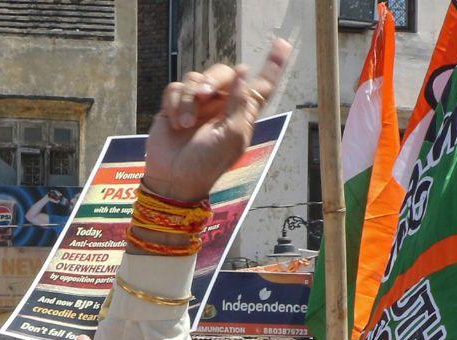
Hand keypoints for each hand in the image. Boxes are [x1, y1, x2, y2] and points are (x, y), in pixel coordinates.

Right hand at [141, 40, 289, 202]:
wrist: (174, 179)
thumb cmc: (206, 164)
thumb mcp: (231, 136)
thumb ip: (239, 102)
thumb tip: (243, 70)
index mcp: (242, 113)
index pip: (262, 85)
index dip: (272, 65)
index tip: (282, 44)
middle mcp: (221, 105)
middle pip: (223, 72)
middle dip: (214, 79)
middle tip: (205, 95)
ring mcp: (197, 105)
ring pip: (196, 78)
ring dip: (189, 99)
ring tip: (185, 123)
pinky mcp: (175, 106)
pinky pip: (175, 88)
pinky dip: (174, 104)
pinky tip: (174, 122)